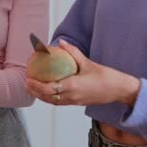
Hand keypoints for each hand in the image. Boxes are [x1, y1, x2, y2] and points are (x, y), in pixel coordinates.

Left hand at [25, 40, 140, 106]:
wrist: (119, 90)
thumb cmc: (106, 76)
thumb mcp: (88, 63)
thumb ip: (73, 52)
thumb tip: (61, 42)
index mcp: (73, 87)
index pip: (50, 89)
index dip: (37, 85)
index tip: (28, 79)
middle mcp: (72, 96)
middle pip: (48, 97)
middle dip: (35, 91)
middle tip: (26, 83)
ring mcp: (75, 101)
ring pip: (53, 102)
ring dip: (41, 96)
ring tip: (32, 88)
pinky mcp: (78, 103)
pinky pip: (60, 102)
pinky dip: (51, 98)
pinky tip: (47, 92)